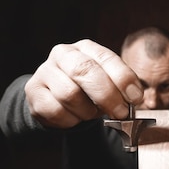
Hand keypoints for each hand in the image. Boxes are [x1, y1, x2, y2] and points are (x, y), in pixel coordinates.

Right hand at [24, 39, 143, 128]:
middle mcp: (63, 54)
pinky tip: (75, 117)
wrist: (55, 98)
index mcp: (86, 48)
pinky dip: (71, 120)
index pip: (106, 58)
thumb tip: (133, 100)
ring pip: (70, 94)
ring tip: (91, 113)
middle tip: (121, 113)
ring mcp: (45, 72)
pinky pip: (56, 111)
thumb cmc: (87, 89)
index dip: (123, 78)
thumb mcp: (106, 82)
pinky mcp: (33, 92)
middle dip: (107, 95)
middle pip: (84, 71)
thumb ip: (119, 88)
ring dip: (87, 111)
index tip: (135, 98)